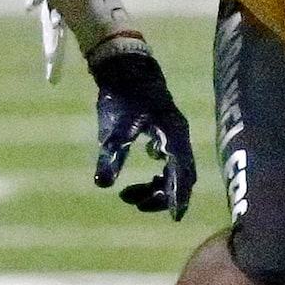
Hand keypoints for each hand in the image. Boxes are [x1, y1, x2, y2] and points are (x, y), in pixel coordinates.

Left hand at [90, 43, 195, 219]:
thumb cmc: (121, 95)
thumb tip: (102, 184)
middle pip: (181, 176)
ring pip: (174, 170)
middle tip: (134, 203)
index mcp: (173, 137)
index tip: (175, 218)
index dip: (178, 197)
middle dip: (161, 196)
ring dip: (156, 187)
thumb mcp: (113, 127)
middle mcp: (179, 137)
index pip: (182, 174)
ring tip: (128, 195)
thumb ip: (110, 155)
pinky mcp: (166, 131)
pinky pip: (169, 161)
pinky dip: (157, 175)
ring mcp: (174, 134)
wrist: (125, 66)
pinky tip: (142, 178)